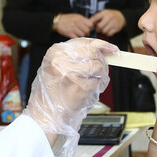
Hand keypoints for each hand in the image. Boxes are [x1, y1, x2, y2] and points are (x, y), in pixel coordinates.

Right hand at [24, 38, 118, 156]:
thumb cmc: (51, 93)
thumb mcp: (55, 67)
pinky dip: (97, 87)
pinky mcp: (79, 86)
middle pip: (94, 52)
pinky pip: (97, 82)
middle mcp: (62, 60)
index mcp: (55, 52)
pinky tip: (89, 91)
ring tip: (92, 82)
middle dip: (102, 61)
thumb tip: (99, 50)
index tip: (112, 48)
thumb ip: (73, 57)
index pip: (84, 42)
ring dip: (100, 75)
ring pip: (98, 66)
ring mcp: (70, 72)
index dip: (101, 44)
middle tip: (102, 69)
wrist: (45, 114)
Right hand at [54, 13, 93, 37]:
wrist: (57, 21)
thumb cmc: (67, 19)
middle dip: (87, 32)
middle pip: (87, 30)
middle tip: (85, 33)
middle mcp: (77, 23)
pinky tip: (76, 36)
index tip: (89, 28)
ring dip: (82, 36)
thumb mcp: (76, 16)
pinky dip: (77, 38)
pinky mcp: (69, 33)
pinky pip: (77, 37)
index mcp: (79, 18)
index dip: (91, 27)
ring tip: (80, 34)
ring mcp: (73, 28)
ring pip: (83, 35)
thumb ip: (83, 20)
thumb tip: (91, 24)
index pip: (90, 24)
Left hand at [90, 9, 125, 36]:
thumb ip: (97, 17)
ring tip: (103, 31)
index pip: (95, 18)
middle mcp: (109, 17)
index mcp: (104, 13)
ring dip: (102, 32)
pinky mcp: (116, 28)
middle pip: (100, 26)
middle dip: (97, 30)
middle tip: (98, 30)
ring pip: (104, 31)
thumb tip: (89, 22)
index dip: (91, 23)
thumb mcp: (103, 13)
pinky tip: (107, 32)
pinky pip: (109, 34)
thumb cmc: (110, 15)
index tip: (91, 26)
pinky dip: (107, 34)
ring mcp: (113, 23)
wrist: (121, 17)